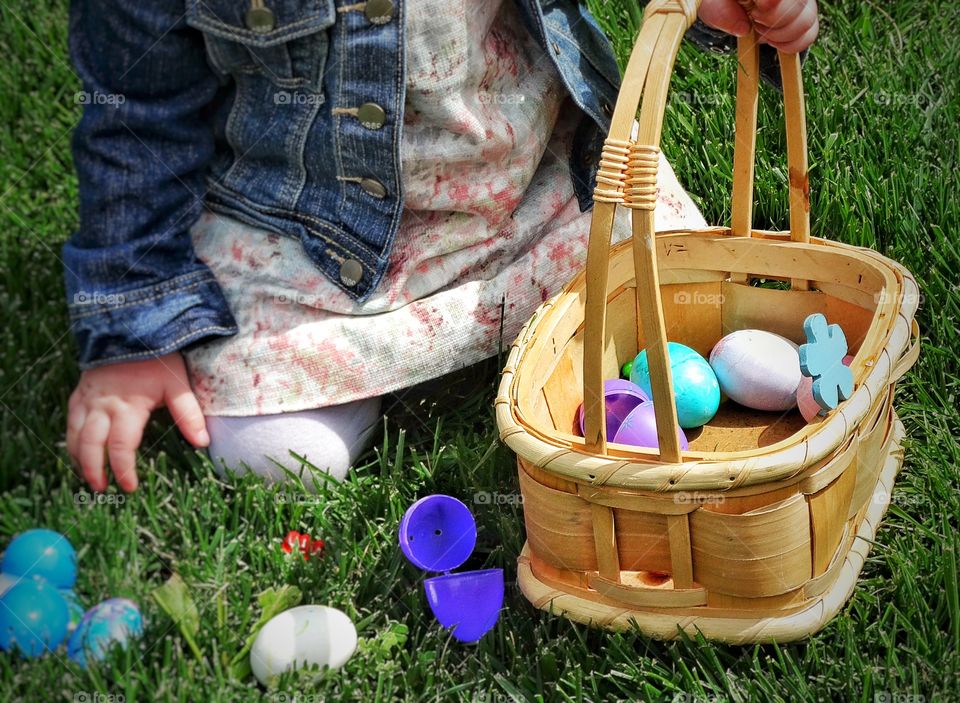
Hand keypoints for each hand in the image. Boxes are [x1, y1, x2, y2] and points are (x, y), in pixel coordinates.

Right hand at [66, 352, 208, 492]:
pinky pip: (70, 422)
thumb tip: (203, 443)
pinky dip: (71, 441)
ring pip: (74, 436)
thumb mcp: (178, 384)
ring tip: (90, 478)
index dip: (123, 469)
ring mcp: (87, 399)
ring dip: (79, 460)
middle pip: (90, 446)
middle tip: (103, 489)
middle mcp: (101, 405)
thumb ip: (189, 414)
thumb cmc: (158, 358)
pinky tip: (78, 452)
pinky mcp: (79, 393)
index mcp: (127, 406)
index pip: (120, 446)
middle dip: (94, 471)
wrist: (130, 328)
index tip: (130, 487)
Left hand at [698, 0, 818, 53]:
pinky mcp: (807, 16)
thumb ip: (722, 12)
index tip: (755, 12)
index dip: (773, 5)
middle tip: (755, 20)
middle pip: (799, 5)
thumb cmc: (723, 3)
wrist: (732, 8)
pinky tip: (772, 40)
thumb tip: (743, 29)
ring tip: (761, 29)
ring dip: (779, 34)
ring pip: (806, 20)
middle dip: (773, 21)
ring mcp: (803, 1)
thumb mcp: (713, 6)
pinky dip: (789, 45)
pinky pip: (809, 35)